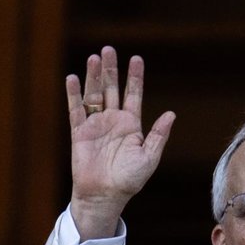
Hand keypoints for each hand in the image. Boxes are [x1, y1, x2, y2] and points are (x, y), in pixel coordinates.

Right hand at [67, 46, 174, 239]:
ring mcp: (96, 125)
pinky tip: (73, 78)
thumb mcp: (149, 157)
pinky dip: (74, 94)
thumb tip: (171, 114)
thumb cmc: (129, 180)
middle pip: (112, 89)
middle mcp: (113, 121)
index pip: (133, 95)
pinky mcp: (80, 133)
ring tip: (94, 57)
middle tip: (109, 49)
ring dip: (94, 76)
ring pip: (94, 95)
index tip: (136, 58)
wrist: (105, 195)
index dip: (135, 77)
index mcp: (131, 125)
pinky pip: (76, 110)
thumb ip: (158, 135)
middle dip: (111, 70)